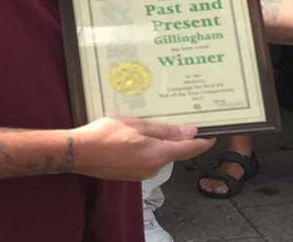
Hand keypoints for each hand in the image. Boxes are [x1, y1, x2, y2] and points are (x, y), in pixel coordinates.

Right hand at [69, 116, 211, 180]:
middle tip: (180, 119)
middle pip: (174, 152)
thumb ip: (165, 130)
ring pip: (160, 155)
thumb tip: (190, 132)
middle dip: (179, 138)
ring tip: (155, 124)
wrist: (79, 153)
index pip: (189, 150)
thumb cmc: (106, 134)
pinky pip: (148, 159)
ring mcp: (141, 173)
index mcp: (157, 155)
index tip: (213, 135)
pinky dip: (149, 148)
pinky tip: (139, 136)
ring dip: (162, 142)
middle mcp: (153, 168)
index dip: (203, 142)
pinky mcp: (131, 174)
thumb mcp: (137, 125)